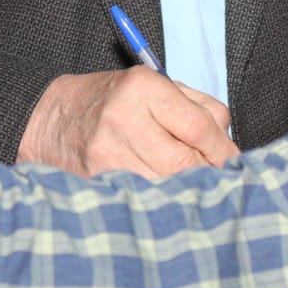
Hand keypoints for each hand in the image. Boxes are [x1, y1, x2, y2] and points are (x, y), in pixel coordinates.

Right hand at [17, 67, 237, 178]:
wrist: (50, 118)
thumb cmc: (114, 101)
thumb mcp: (155, 86)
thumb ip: (198, 107)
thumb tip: (228, 141)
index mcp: (144, 87)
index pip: (198, 127)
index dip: (223, 151)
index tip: (237, 165)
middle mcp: (124, 118)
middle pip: (185, 162)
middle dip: (208, 175)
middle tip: (221, 183)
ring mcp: (107, 152)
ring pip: (167, 185)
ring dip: (186, 192)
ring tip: (194, 192)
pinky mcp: (95, 180)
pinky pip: (142, 197)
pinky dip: (161, 201)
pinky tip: (166, 198)